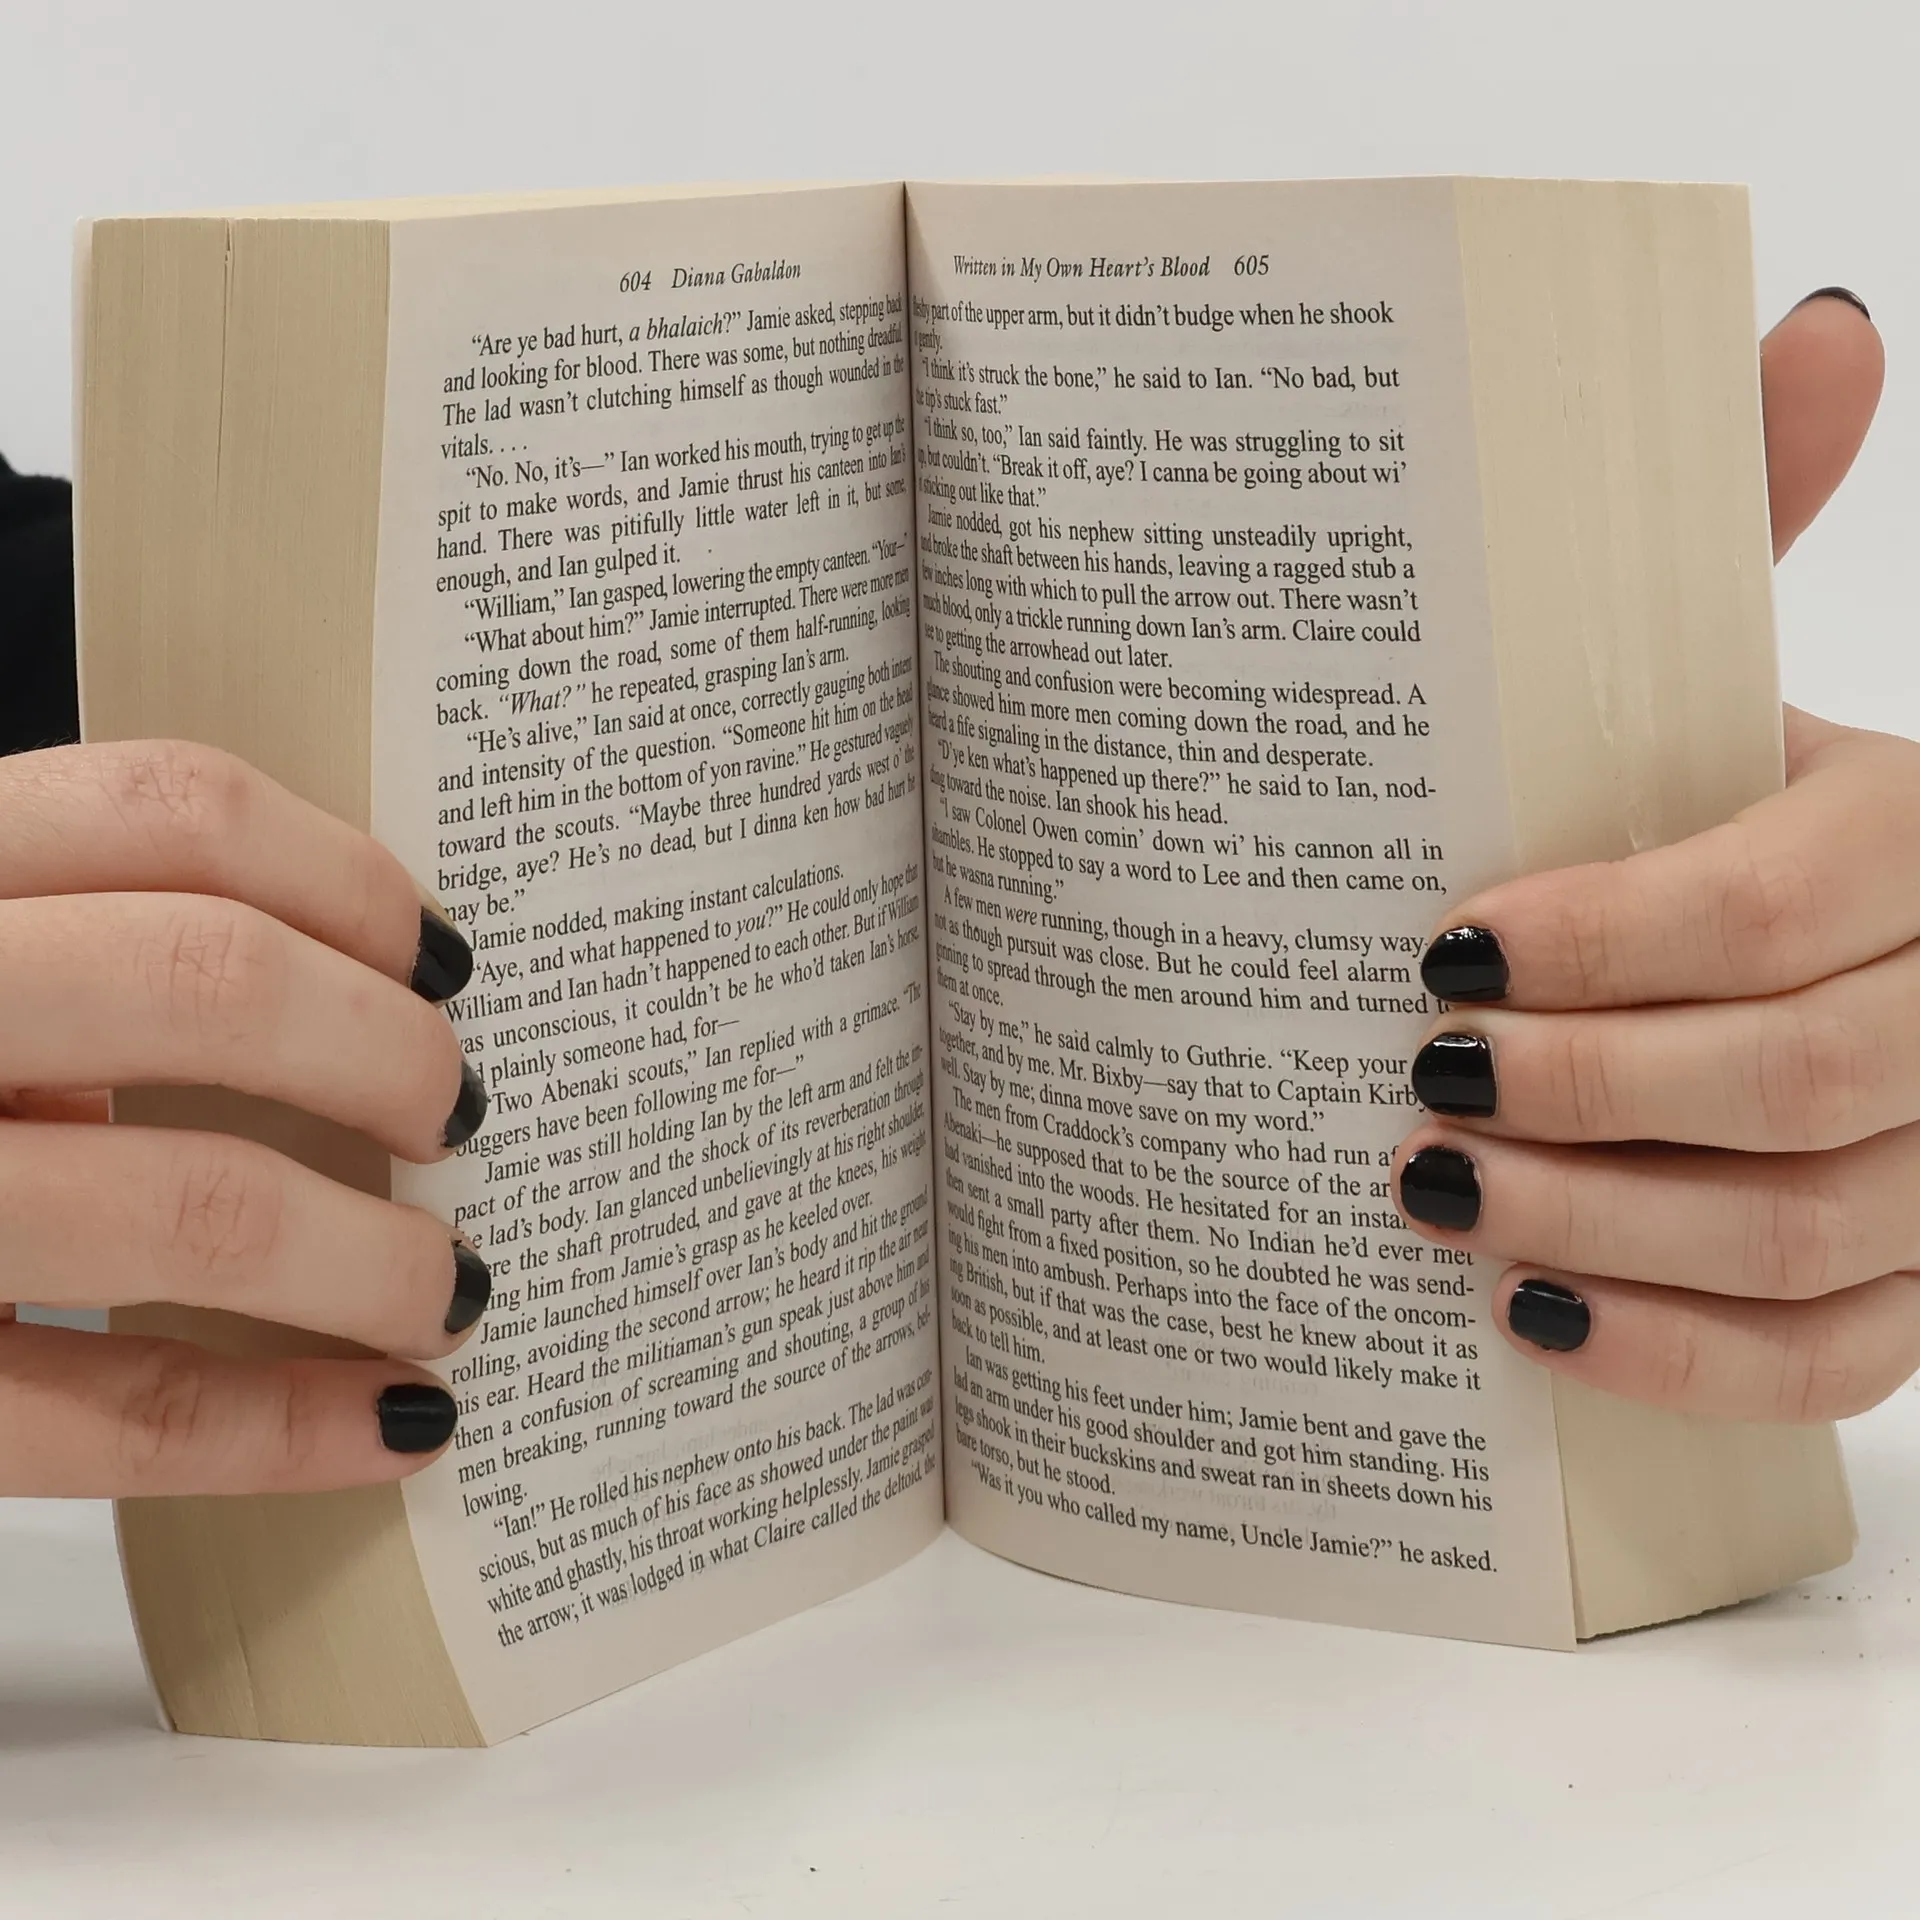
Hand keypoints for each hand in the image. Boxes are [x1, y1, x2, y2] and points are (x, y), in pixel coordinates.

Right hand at [0, 743, 488, 1493]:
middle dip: (385, 1056)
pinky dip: (289, 1427)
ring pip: (195, 1208)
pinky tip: (396, 1423)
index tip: (440, 954)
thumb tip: (340, 997)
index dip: (346, 877)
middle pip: (209, 983)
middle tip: (455, 1112)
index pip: (168, 811)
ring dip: (372, 1256)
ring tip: (449, 1283)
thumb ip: (72, 945)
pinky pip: (120, 1417)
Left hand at [1395, 289, 1899, 1421]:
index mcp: (1919, 827)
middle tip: (1416, 1086)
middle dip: (1586, 1096)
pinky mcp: (1916, 1280)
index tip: (1439, 954)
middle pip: (1801, 1081)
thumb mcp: (1726, 670)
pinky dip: (1684, 1357)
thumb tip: (1824, 325)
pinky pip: (1836, 1358)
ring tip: (1435, 1197)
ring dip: (1607, 1229)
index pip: (1780, 906)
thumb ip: (1748, 516)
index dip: (1606, 945)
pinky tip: (1536, 1320)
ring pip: (1819, 1231)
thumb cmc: (1734, 800)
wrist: (1809, 942)